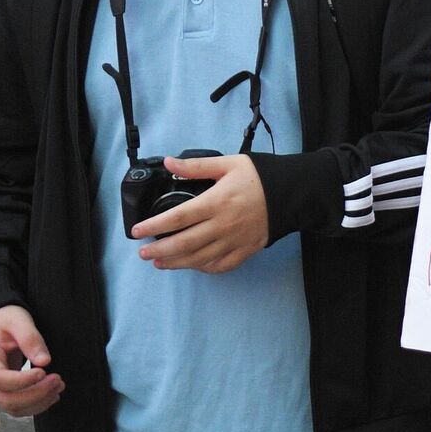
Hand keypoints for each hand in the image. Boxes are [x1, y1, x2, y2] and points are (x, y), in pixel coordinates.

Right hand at [0, 305, 63, 416]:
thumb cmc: (5, 320)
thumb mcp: (18, 321)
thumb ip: (30, 339)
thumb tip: (45, 361)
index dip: (22, 381)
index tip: (43, 371)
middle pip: (7, 400)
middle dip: (36, 394)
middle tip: (58, 380)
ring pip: (13, 407)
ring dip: (39, 402)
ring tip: (59, 385)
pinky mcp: (6, 390)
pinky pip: (18, 407)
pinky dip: (37, 405)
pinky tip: (52, 394)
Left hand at [131, 154, 270, 273]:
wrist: (292, 192)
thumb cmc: (260, 177)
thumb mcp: (228, 164)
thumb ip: (196, 166)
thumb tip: (169, 163)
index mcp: (216, 202)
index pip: (178, 218)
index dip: (154, 226)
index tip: (138, 231)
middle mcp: (223, 225)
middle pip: (184, 243)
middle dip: (160, 251)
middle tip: (143, 253)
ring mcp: (235, 240)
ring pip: (200, 258)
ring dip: (176, 262)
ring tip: (160, 263)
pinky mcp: (246, 249)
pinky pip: (222, 265)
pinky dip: (205, 268)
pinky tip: (193, 265)